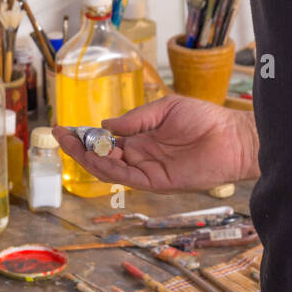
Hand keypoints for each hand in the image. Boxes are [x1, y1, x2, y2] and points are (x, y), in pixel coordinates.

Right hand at [53, 94, 258, 192]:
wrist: (232, 136)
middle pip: (102, 157)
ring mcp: (148, 171)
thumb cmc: (205, 119)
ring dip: (89, 159)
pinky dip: (110, 169)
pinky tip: (96, 156)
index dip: (85, 136)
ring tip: (72, 145)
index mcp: (142, 139)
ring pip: (110, 170)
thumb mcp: (165, 109)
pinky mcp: (158, 182)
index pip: (106, 140)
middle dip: (79, 147)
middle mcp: (141, 157)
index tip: (65, 127)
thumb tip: (106, 124)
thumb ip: (136, 118)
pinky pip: (128, 178)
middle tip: (59, 135)